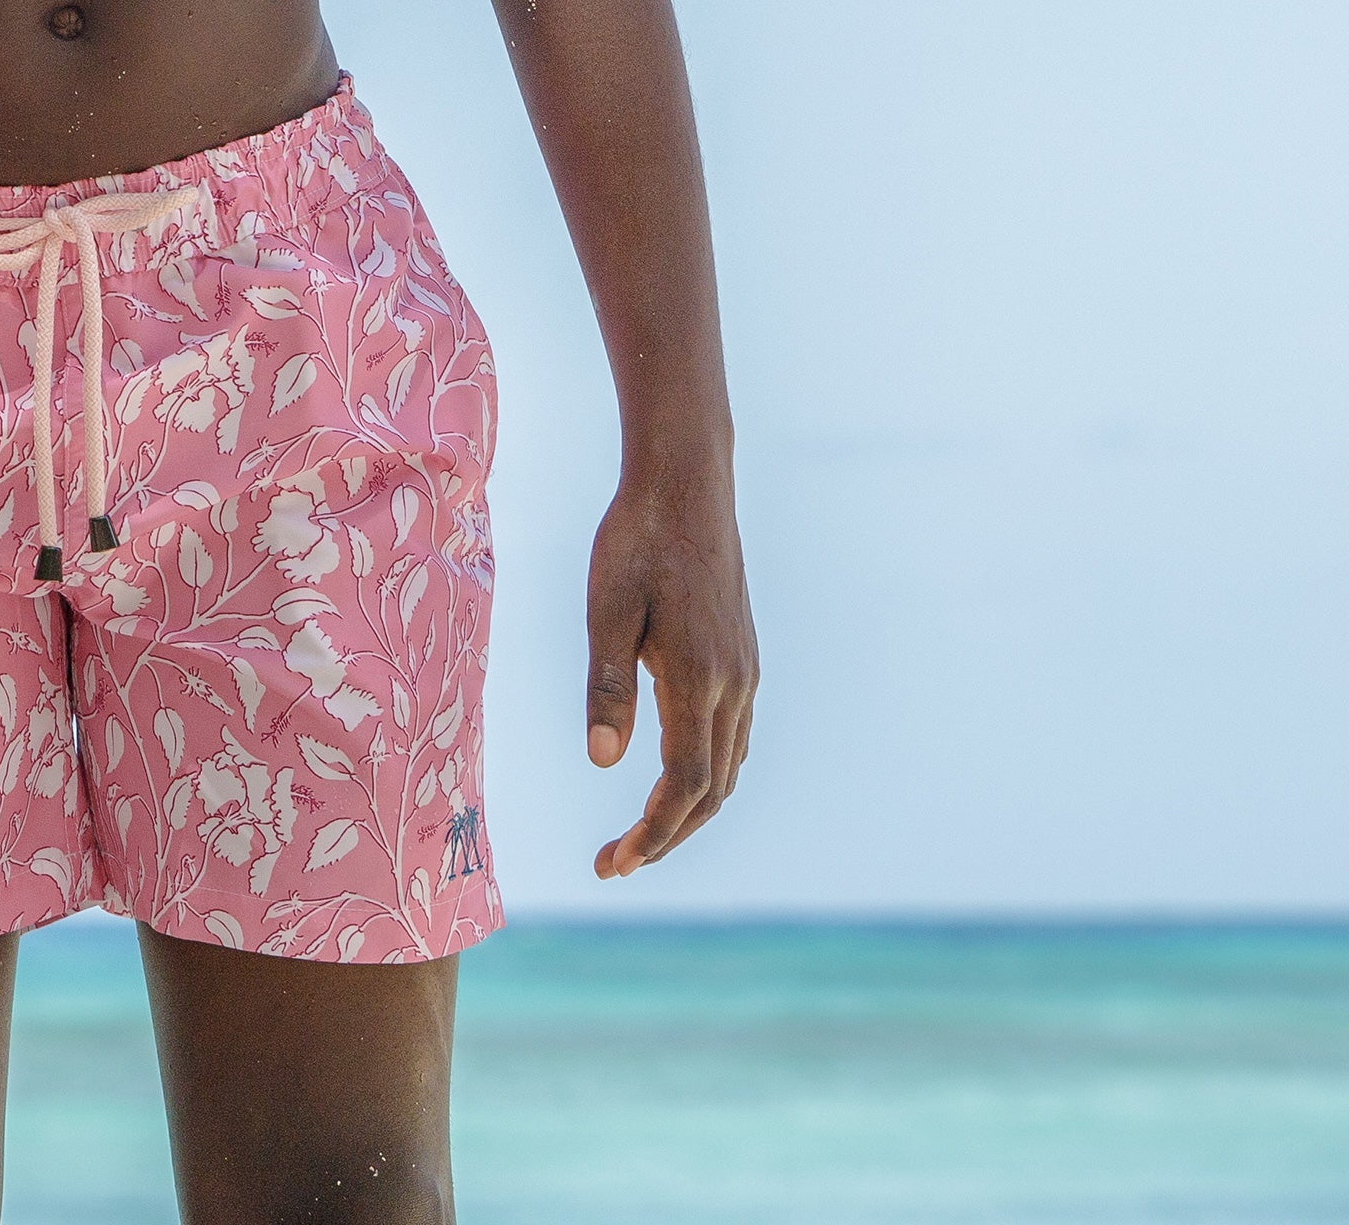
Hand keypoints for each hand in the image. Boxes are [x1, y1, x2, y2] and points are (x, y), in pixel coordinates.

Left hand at [585, 468, 755, 877]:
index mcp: (698, 678)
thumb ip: (607, 687)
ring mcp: (746, 672)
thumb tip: (603, 763)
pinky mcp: (744, 657)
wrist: (688, 485)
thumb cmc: (636, 540)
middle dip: (666, 835)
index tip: (616, 863)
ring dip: (688, 810)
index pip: (684, 784)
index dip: (654, 832)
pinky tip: (673, 776)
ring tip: (639, 834)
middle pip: (711, 791)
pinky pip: (734, 738)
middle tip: (614, 863)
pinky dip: (706, 775)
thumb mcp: (607, 609)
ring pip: (727, 768)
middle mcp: (734, 685)